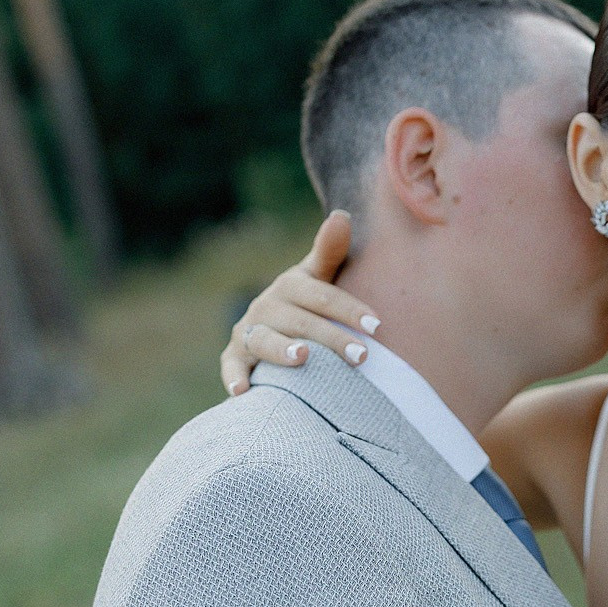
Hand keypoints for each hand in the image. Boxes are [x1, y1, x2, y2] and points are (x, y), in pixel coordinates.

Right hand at [220, 213, 382, 394]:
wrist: (273, 325)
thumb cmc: (307, 302)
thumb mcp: (319, 278)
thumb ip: (330, 252)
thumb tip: (342, 214)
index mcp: (291, 285)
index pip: (322, 296)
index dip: (348, 309)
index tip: (376, 325)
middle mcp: (267, 306)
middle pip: (300, 321)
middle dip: (330, 337)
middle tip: (362, 356)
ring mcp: (249, 331)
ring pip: (264, 340)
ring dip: (281, 350)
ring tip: (303, 358)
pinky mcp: (234, 355)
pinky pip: (231, 366)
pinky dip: (233, 377)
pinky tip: (242, 392)